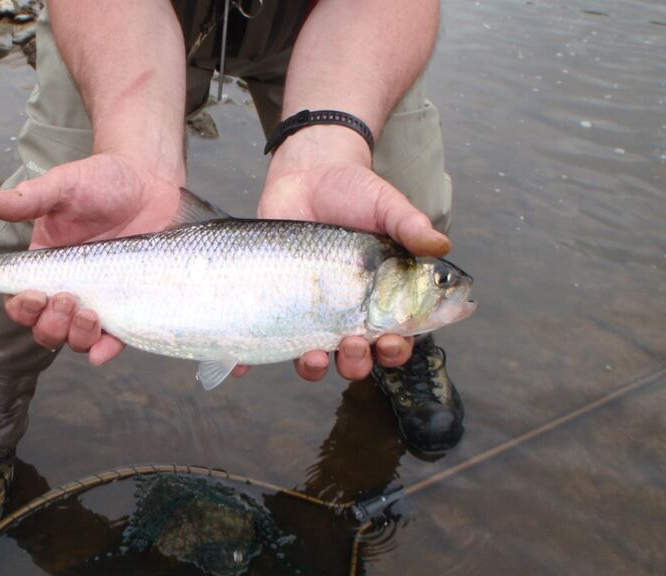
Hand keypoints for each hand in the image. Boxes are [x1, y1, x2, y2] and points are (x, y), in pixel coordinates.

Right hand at [0, 152, 181, 364]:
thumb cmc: (102, 180)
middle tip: (65, 298)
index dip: (21, 308)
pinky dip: (106, 350)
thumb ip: (28, 198)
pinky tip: (104, 350)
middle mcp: (69, 287)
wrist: (150, 179)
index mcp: (46, 265)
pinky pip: (115, 338)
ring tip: (88, 314)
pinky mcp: (129, 304)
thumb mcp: (62, 186)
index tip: (32, 296)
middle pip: (46, 327)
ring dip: (76, 336)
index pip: (21, 300)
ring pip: (76, 339)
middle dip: (50, 324)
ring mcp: (100, 298)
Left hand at [257, 125, 450, 381]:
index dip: (397, 348)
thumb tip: (441, 246)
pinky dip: (255, 359)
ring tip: (315, 356)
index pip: (396, 337)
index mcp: (382, 298)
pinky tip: (248, 363)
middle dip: (357, 362)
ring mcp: (311, 312)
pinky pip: (267, 341)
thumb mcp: (386, 206)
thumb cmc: (355, 193)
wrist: (306, 176)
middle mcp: (348, 313)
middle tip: (353, 343)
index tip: (390, 341)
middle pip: (357, 357)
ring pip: (316, 358)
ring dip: (317, 367)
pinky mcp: (278, 305)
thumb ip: (411, 226)